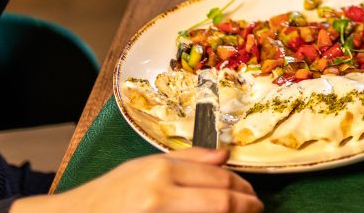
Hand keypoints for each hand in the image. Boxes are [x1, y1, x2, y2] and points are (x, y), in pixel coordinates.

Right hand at [12, 148, 261, 212]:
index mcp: (160, 171)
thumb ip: (186, 161)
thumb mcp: (141, 169)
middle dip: (248, 207)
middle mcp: (159, 194)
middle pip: (223, 201)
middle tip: (257, 210)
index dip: (244, 188)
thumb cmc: (105, 196)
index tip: (253, 195)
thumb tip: (225, 156)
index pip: (219, 178)